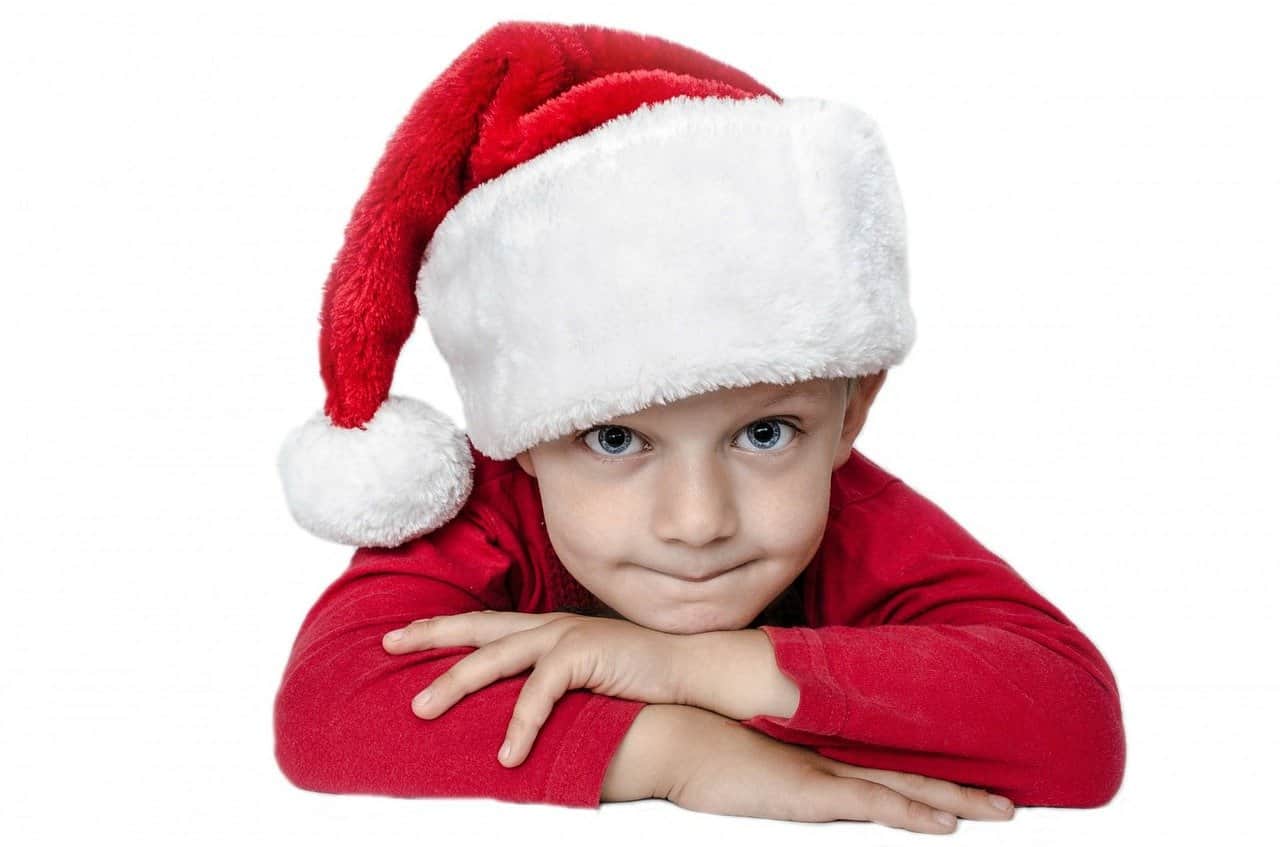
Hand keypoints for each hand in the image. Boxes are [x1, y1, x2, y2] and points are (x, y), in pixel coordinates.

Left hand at [381, 610, 683, 767]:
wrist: (688, 669)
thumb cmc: (637, 678)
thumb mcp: (584, 675)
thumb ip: (550, 682)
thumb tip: (514, 708)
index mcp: (548, 628)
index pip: (484, 623)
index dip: (441, 626)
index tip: (402, 634)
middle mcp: (550, 626)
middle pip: (476, 628)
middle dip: (428, 636)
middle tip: (386, 645)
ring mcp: (565, 636)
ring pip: (494, 658)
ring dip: (454, 684)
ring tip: (422, 710)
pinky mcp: (583, 654)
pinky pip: (539, 693)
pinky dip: (519, 725)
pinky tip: (506, 755)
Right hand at [666, 708, 1015, 833]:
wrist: (669, 732)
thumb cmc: (698, 740)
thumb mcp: (749, 748)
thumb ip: (779, 748)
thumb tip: (789, 744)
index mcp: (820, 744)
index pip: (887, 755)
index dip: (930, 764)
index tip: (967, 770)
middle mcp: (831, 753)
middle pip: (910, 769)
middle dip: (962, 785)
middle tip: (1009, 799)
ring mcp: (823, 770)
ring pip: (906, 785)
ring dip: (956, 800)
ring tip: (1000, 810)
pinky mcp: (810, 790)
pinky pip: (873, 803)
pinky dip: (912, 813)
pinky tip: (945, 823)